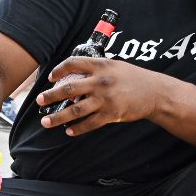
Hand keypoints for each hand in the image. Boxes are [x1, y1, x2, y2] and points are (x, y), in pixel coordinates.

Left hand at [35, 56, 165, 135]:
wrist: (156, 93)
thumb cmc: (135, 78)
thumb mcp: (115, 66)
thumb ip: (96, 69)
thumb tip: (74, 75)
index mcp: (101, 65)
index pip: (73, 63)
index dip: (58, 70)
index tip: (50, 78)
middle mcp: (100, 81)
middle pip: (68, 89)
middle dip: (50, 96)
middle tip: (39, 101)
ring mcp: (105, 99)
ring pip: (75, 110)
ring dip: (58, 117)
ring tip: (46, 122)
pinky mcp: (111, 114)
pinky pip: (90, 123)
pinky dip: (77, 129)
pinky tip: (68, 131)